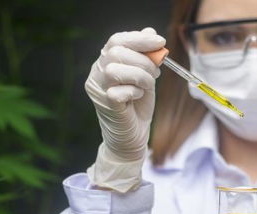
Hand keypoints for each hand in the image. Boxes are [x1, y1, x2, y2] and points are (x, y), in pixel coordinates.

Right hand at [84, 27, 165, 192]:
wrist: (133, 139)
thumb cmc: (137, 108)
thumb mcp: (145, 78)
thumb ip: (146, 57)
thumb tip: (150, 32)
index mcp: (105, 63)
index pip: (116, 40)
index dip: (138, 39)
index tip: (160, 41)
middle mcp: (96, 74)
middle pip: (116, 52)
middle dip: (143, 60)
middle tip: (156, 72)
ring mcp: (98, 90)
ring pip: (115, 69)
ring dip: (140, 75)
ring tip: (147, 86)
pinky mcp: (105, 105)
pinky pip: (118, 91)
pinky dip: (134, 91)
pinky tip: (137, 98)